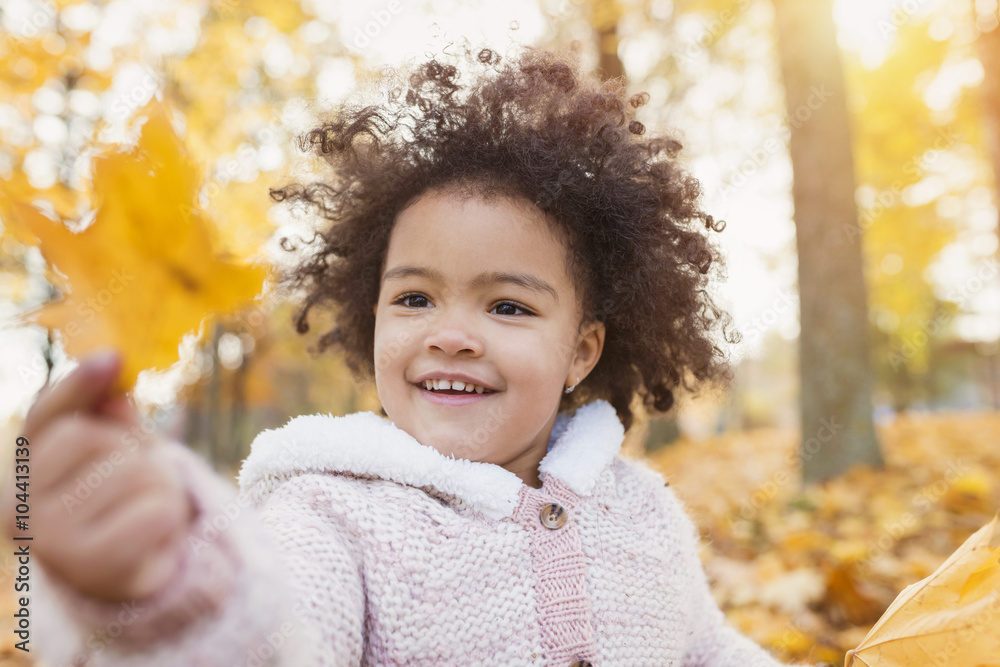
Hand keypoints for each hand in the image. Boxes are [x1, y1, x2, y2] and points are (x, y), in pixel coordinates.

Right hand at [2, 350, 193, 602]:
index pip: (45, 415)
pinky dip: (170, 514)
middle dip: (131, 448)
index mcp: (18, 475)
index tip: (114, 358)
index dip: (79, 384)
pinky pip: (157, 509)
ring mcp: (52, 540)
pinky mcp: (94, 564)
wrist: (134, 569)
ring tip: (145, 505)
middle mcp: (19, 509)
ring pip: (133, 472)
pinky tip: (154, 533)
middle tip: (134, 478)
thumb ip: (104, 410)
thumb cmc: (119, 496)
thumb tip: (110, 365)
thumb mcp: (112, 447)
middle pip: (91, 438)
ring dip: (159, 482)